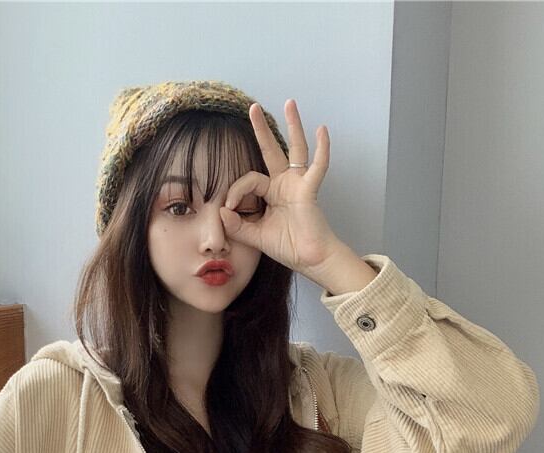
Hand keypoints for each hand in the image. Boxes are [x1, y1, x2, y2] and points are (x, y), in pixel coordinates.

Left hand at [219, 99, 342, 282]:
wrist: (309, 259)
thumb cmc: (287, 246)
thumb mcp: (255, 236)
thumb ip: (237, 225)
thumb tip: (221, 211)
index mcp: (270, 193)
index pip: (248, 180)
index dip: (236, 192)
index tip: (229, 210)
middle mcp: (284, 184)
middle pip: (271, 150)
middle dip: (261, 130)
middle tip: (252, 108)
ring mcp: (298, 184)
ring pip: (295, 149)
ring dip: (293, 126)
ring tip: (289, 103)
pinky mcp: (309, 189)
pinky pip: (317, 166)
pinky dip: (322, 148)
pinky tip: (322, 129)